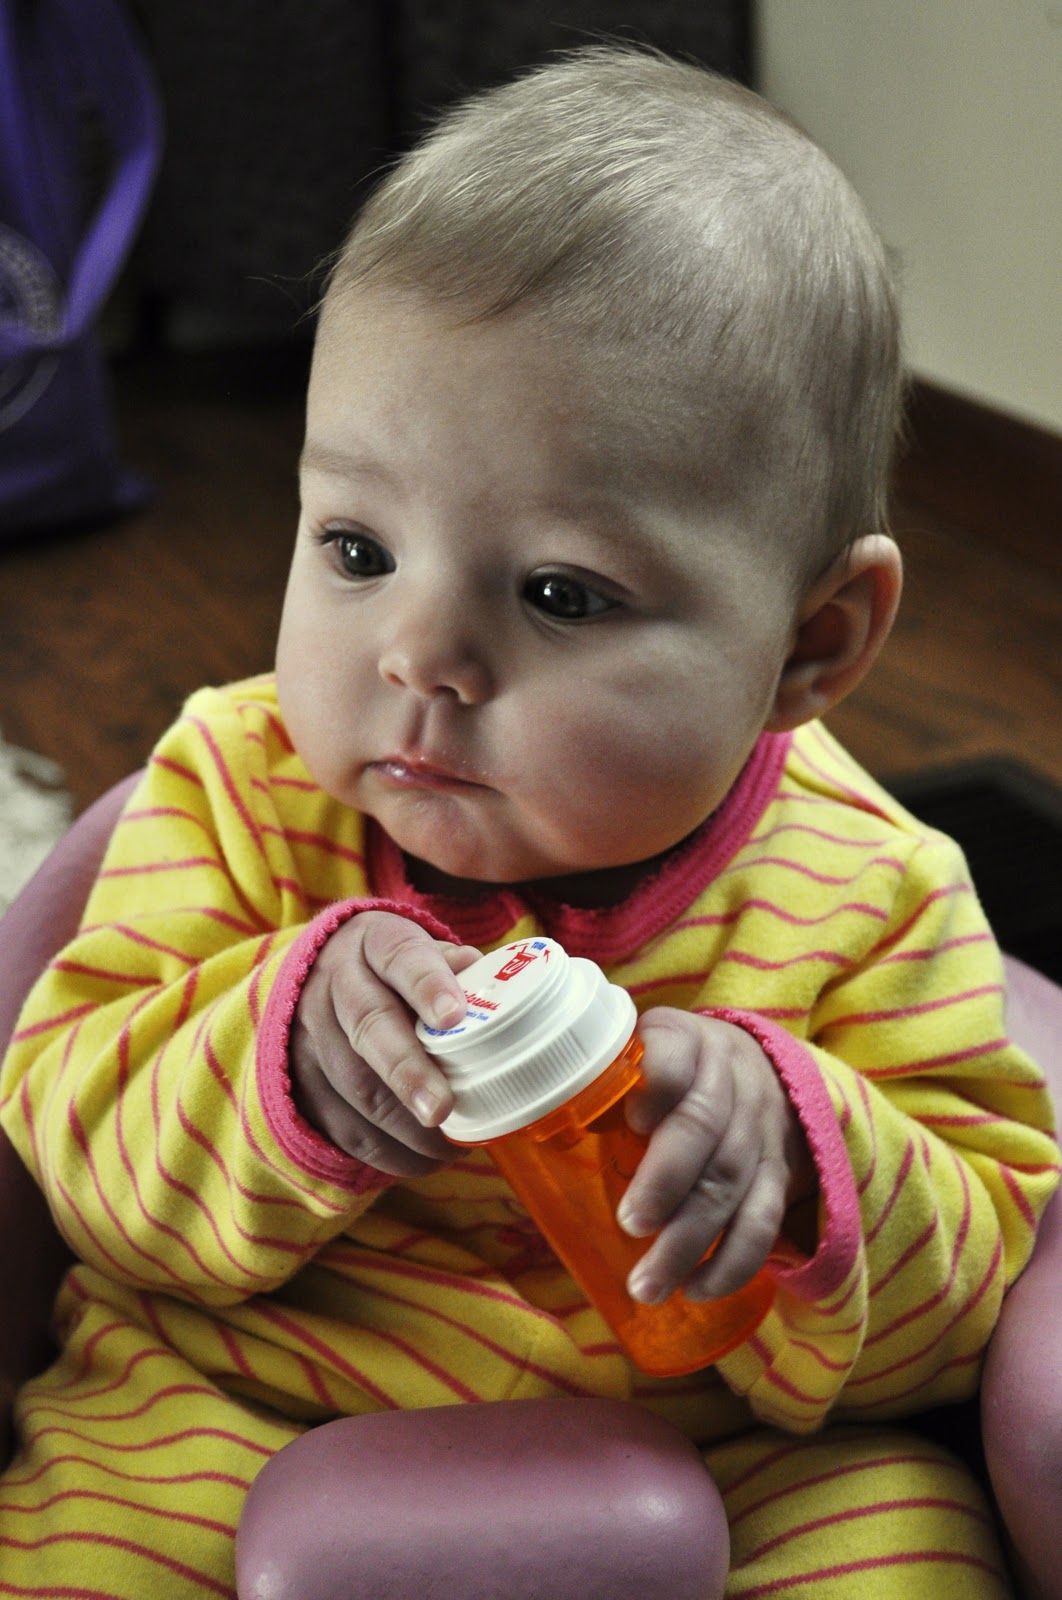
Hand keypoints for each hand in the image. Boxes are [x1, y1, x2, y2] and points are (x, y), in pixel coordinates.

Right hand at [289, 912, 480, 1176]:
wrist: (319, 974)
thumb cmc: (396, 970)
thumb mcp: (422, 951)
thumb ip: (456, 968)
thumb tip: (490, 984)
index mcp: (375, 942)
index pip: (401, 957)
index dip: (428, 986)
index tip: (454, 1017)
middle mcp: (335, 984)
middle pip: (369, 1027)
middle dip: (407, 1072)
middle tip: (442, 1109)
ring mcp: (312, 1033)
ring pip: (352, 1083)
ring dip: (403, 1124)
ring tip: (449, 1147)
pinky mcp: (300, 1081)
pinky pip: (339, 1123)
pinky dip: (384, 1150)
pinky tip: (421, 1160)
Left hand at [616, 1010, 814, 1304]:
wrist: (760, 1069)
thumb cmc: (672, 1067)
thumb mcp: (640, 1051)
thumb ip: (597, 1080)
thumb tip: (515, 1126)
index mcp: (684, 1043)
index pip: (676, 1055)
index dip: (660, 1084)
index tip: (634, 1119)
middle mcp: (728, 1081)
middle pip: (705, 1129)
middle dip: (667, 1181)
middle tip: (630, 1224)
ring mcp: (758, 1129)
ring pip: (732, 1184)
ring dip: (690, 1240)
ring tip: (648, 1285)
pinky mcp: (778, 1173)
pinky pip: (764, 1220)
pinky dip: (733, 1262)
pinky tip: (698, 1290)